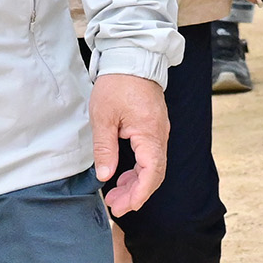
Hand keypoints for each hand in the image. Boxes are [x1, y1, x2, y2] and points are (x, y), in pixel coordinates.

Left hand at [91, 72, 169, 215]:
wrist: (131, 56)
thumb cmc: (117, 83)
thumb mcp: (103, 117)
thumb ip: (105, 148)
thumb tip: (105, 176)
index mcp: (149, 133)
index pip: (152, 173)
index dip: (139, 194)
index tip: (124, 206)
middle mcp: (159, 135)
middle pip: (154, 173)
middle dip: (135, 193)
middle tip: (114, 206)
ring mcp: (158, 131)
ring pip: (152, 166)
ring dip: (135, 183)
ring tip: (114, 195)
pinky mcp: (153, 128)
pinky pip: (150, 156)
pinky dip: (137, 170)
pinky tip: (122, 176)